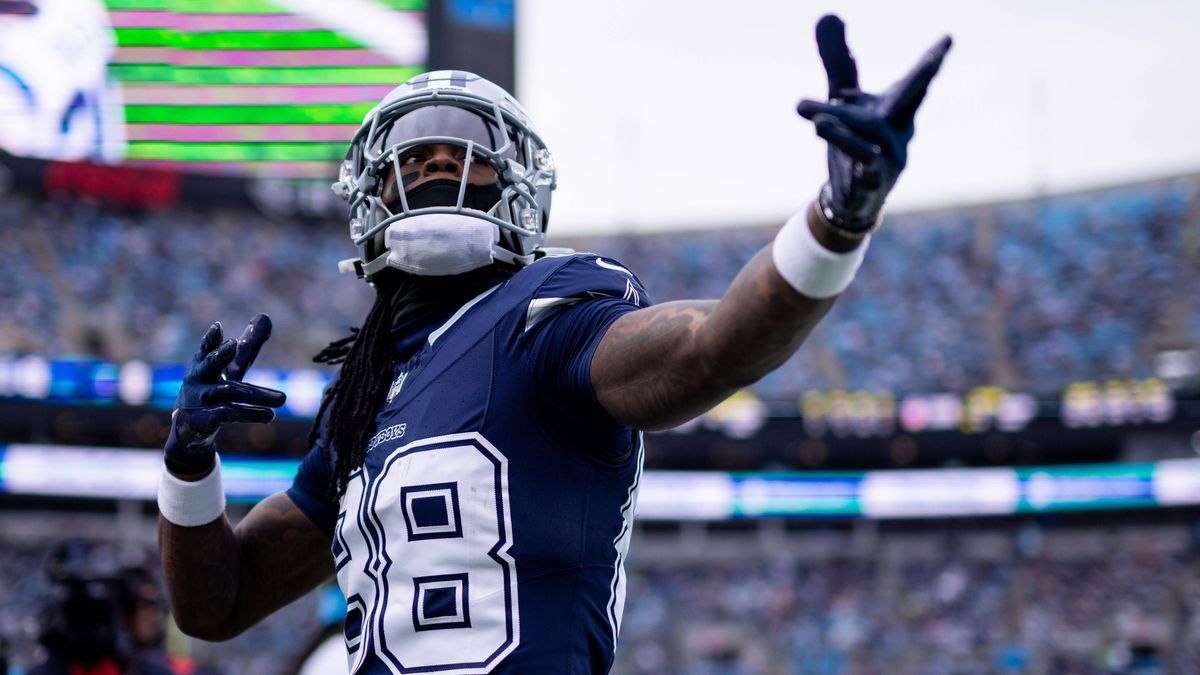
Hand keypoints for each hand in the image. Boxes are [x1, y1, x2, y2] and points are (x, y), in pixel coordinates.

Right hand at [164, 315, 285, 476]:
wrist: (191, 426)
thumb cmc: (214, 387)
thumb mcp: (231, 366)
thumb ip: (248, 345)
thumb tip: (264, 316)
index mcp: (202, 363)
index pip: (206, 348)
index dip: (210, 338)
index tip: (217, 327)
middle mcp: (198, 379)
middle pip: (210, 364)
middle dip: (220, 354)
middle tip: (233, 343)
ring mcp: (200, 400)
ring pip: (230, 393)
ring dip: (258, 395)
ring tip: (283, 399)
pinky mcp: (205, 419)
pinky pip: (230, 415)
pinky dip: (251, 414)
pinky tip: (269, 416)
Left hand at [797, 15, 950, 233]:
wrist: (848, 198)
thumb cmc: (854, 144)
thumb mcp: (842, 99)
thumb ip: (839, 61)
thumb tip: (828, 13)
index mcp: (897, 109)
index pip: (916, 81)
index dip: (932, 61)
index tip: (949, 39)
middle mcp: (899, 131)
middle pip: (912, 99)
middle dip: (923, 78)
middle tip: (937, 57)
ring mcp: (890, 157)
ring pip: (871, 129)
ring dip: (841, 116)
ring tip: (804, 106)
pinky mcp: (872, 179)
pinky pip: (861, 158)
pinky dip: (841, 140)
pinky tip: (820, 126)